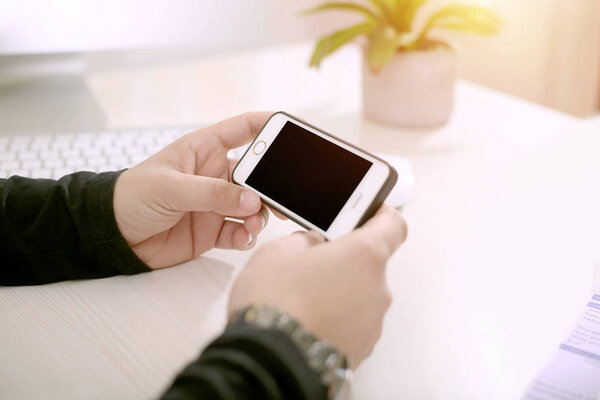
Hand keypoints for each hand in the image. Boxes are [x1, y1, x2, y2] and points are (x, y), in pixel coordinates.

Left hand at [113, 112, 274, 268]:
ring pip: (253, 206)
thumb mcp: (170, 187)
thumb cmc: (131, 197)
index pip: (244, 129)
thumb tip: (251, 201)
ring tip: (254, 224)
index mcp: (204, 150)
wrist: (112, 236)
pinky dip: (247, 236)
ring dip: (260, 215)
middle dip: (273, 185)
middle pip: (258, 174)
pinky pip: (241, 232)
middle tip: (284, 197)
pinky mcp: (214, 230)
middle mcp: (215, 175)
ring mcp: (216, 204)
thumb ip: (211, 193)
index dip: (269, 126)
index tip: (293, 129)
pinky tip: (243, 238)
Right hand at [228, 205, 406, 366]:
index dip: (382, 215)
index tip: (372, 212)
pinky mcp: (362, 347)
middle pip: (371, 263)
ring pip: (360, 295)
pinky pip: (353, 322)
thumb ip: (305, 240)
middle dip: (345, 260)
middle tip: (314, 263)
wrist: (269, 360)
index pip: (393, 225)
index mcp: (364, 255)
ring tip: (303, 297)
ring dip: (340, 291)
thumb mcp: (278, 251)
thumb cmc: (275, 305)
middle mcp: (377, 289)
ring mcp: (372, 322)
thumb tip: (311, 245)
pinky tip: (307, 318)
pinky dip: (336, 317)